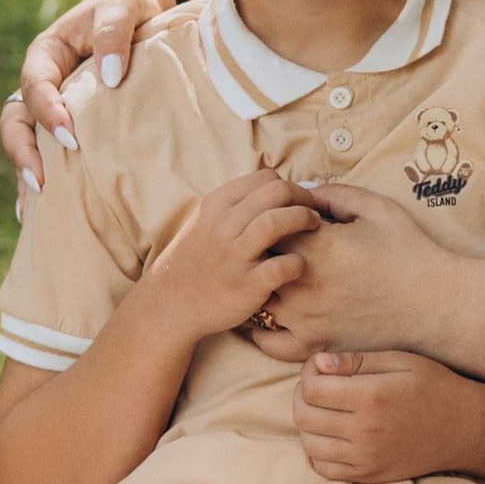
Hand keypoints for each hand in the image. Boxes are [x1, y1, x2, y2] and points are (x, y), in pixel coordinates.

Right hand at [3, 0, 181, 192]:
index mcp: (46, 54)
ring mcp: (53, 105)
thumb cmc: (130, 5)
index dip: (47, 112)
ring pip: (28, 141)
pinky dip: (47, 175)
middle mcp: (42, 82)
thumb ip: (113, 36)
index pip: (34, 86)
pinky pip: (51, 150)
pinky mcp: (71, 122)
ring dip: (28, 172)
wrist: (146, 8)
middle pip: (16, 120)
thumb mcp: (122, 9)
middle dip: (23, 151)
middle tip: (41, 181)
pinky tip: (47, 209)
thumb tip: (108, 78)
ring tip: (34, 208)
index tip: (70, 137)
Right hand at [144, 174, 322, 343]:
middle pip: (277, 191)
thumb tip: (274, 188)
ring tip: (314, 229)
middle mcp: (223, 226)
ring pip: (277, 221)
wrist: (170, 305)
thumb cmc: (195, 262)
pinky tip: (298, 266)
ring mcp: (234, 256)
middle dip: (304, 198)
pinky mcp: (247, 285)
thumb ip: (235, 205)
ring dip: (304, 220)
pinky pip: (283, 265)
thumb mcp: (205, 222)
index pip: (265, 178)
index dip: (289, 186)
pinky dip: (298, 263)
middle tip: (312, 212)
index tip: (297, 201)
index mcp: (216, 205)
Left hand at [238, 185, 455, 361]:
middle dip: (261, 251)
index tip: (288, 220)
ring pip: (257, 299)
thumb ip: (332, 193)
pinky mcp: (314, 344)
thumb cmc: (409, 252)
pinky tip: (276, 314)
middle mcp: (301, 284)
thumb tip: (301, 191)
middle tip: (277, 247)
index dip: (273, 218)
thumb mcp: (375, 208)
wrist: (435, 303)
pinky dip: (264, 330)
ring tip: (275, 278)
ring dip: (260, 286)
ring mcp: (305, 318)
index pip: (267, 224)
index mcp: (316, 245)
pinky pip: (270, 342)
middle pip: (255, 261)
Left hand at [294, 350, 484, 483]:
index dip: (308, 374)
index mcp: (372, 397)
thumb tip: (318, 364)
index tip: (321, 368)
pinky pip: (324, 468)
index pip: (312, 388)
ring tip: (325, 410)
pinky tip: (331, 435)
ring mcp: (366, 457)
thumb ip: (357, 361)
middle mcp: (365, 431)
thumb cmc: (435, 386)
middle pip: (304, 416)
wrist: (465, 428)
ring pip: (309, 443)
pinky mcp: (369, 474)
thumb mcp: (401, 361)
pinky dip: (318, 450)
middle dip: (302, 396)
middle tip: (319, 386)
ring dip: (308, 424)